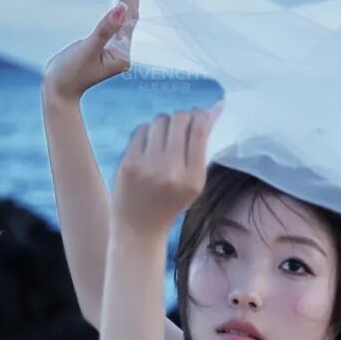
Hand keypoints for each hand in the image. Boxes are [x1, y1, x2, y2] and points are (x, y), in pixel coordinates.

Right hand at [42, 0, 140, 103]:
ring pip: (123, 18)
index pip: (128, 17)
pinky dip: (118, 8)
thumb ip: (105, 29)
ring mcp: (115, 50)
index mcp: (123, 53)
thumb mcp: (88, 49)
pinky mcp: (105, 47)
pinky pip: (115, 23)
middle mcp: (123, 51)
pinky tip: (121, 0)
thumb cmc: (71, 73)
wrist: (59, 90)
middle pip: (130, 15)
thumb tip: (121, 8)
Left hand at [111, 101, 224, 238]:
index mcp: (193, 180)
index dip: (201, 115)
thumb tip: (210, 110)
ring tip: (163, 139)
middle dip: (183, 117)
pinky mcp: (129, 163)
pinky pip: (141, 130)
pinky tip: (148, 147)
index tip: (200, 114)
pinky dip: (147, 133)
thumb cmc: (169, 205)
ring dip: (164, 124)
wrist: (139, 229)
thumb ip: (199, 153)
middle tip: (181, 125)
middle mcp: (172, 172)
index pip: (199, 130)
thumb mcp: (193, 187)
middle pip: (180, 119)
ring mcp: (148, 166)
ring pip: (160, 121)